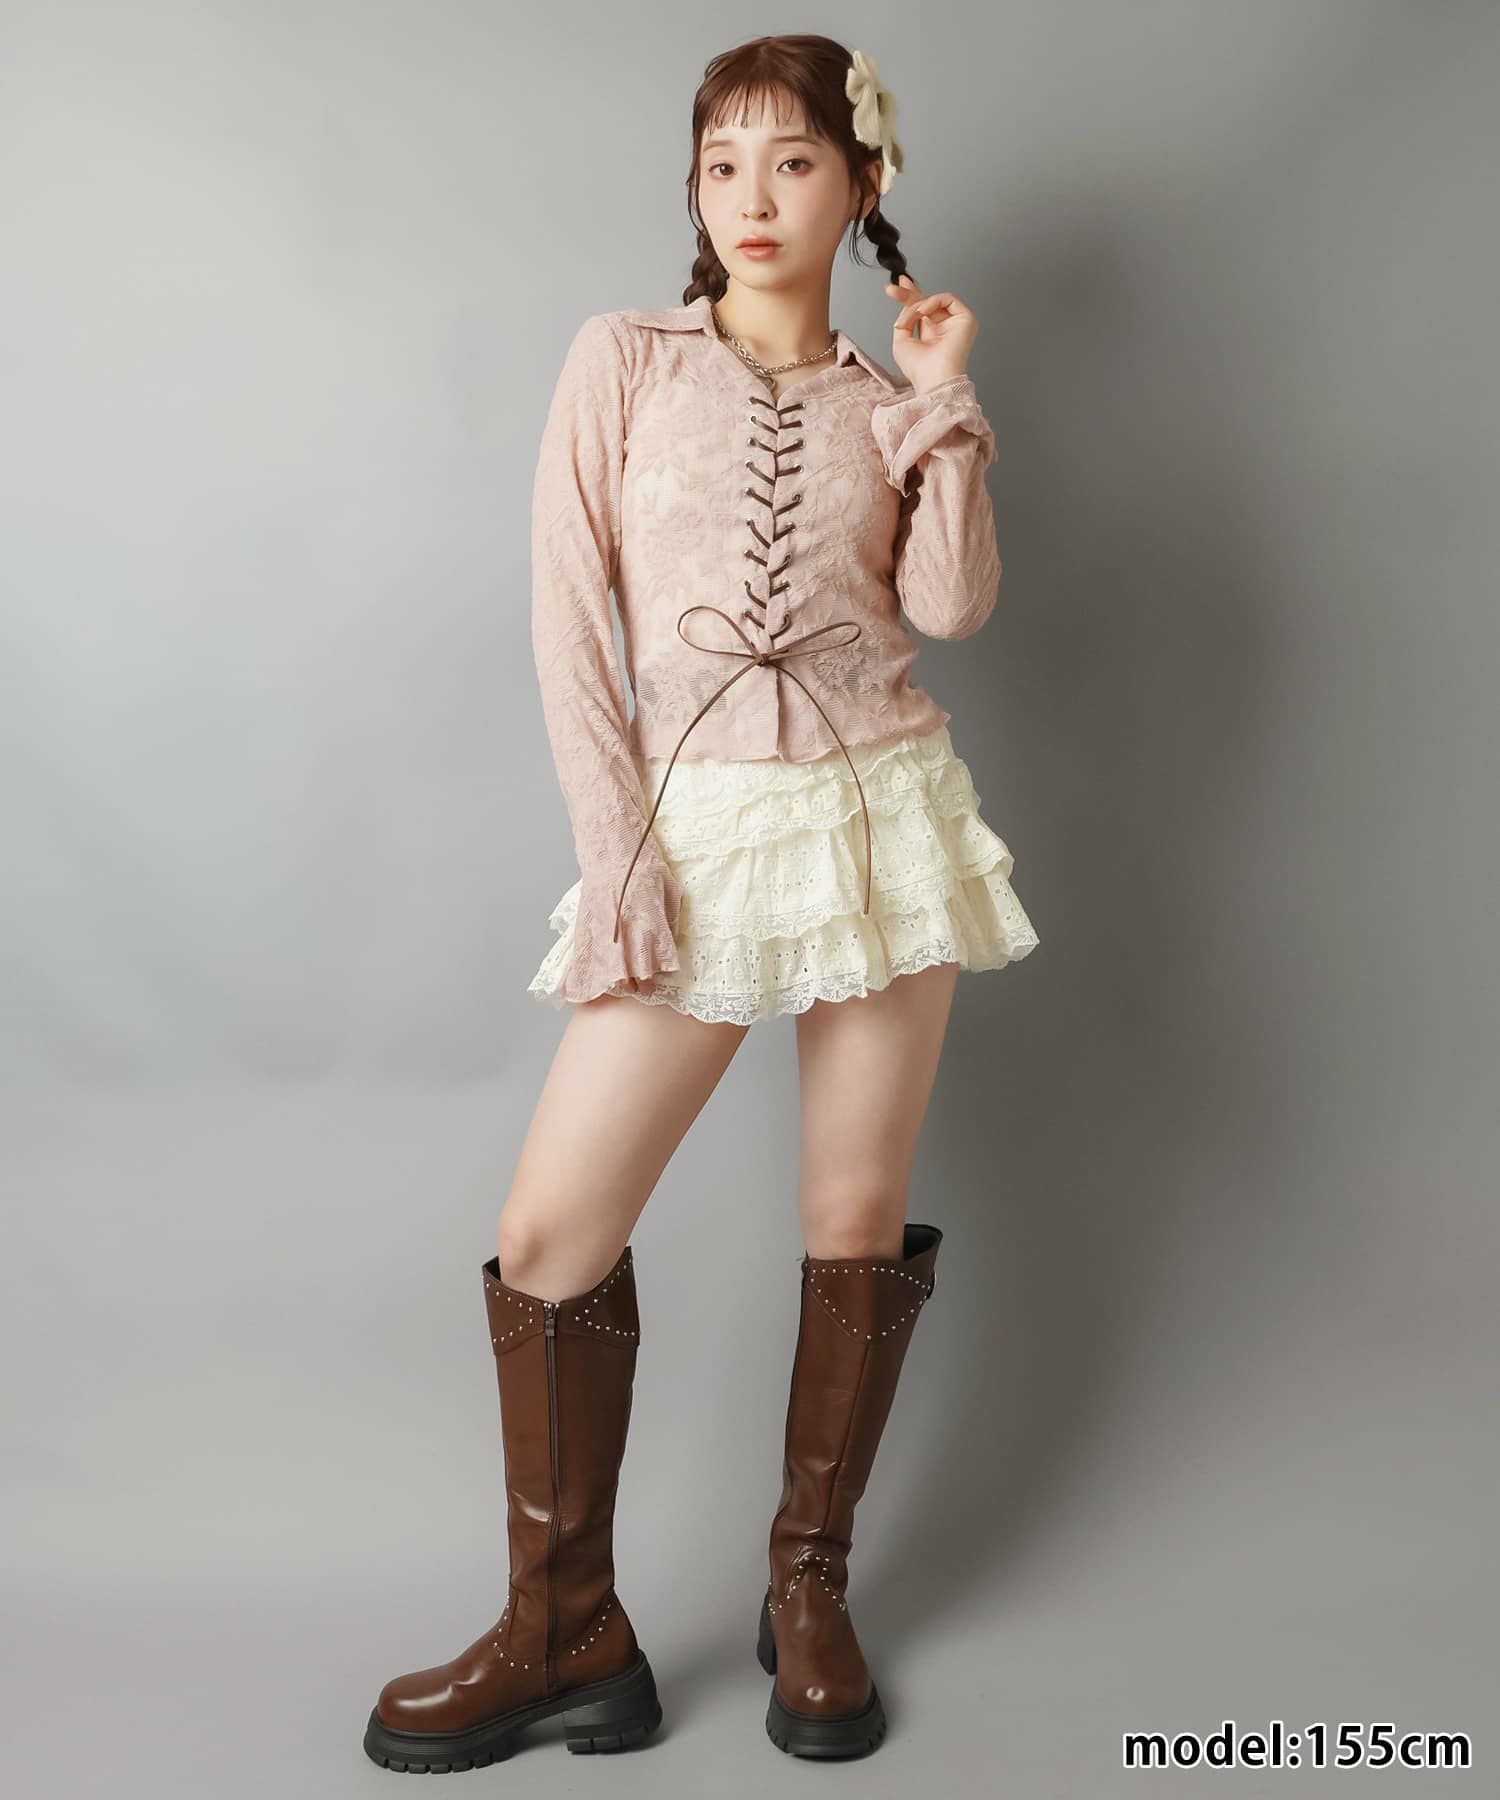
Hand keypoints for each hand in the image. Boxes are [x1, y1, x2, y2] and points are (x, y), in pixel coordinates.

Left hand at [883, 274, 977, 391]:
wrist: (933, 378)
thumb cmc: (918, 368)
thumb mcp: (902, 340)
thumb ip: (904, 319)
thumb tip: (907, 303)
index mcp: (931, 335)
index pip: (922, 311)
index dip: (910, 296)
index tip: (895, 288)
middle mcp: (944, 328)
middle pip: (927, 302)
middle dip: (908, 294)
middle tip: (893, 291)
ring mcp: (956, 323)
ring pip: (933, 300)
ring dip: (915, 306)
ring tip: (906, 320)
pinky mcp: (966, 319)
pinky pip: (947, 298)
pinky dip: (931, 302)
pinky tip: (922, 312)